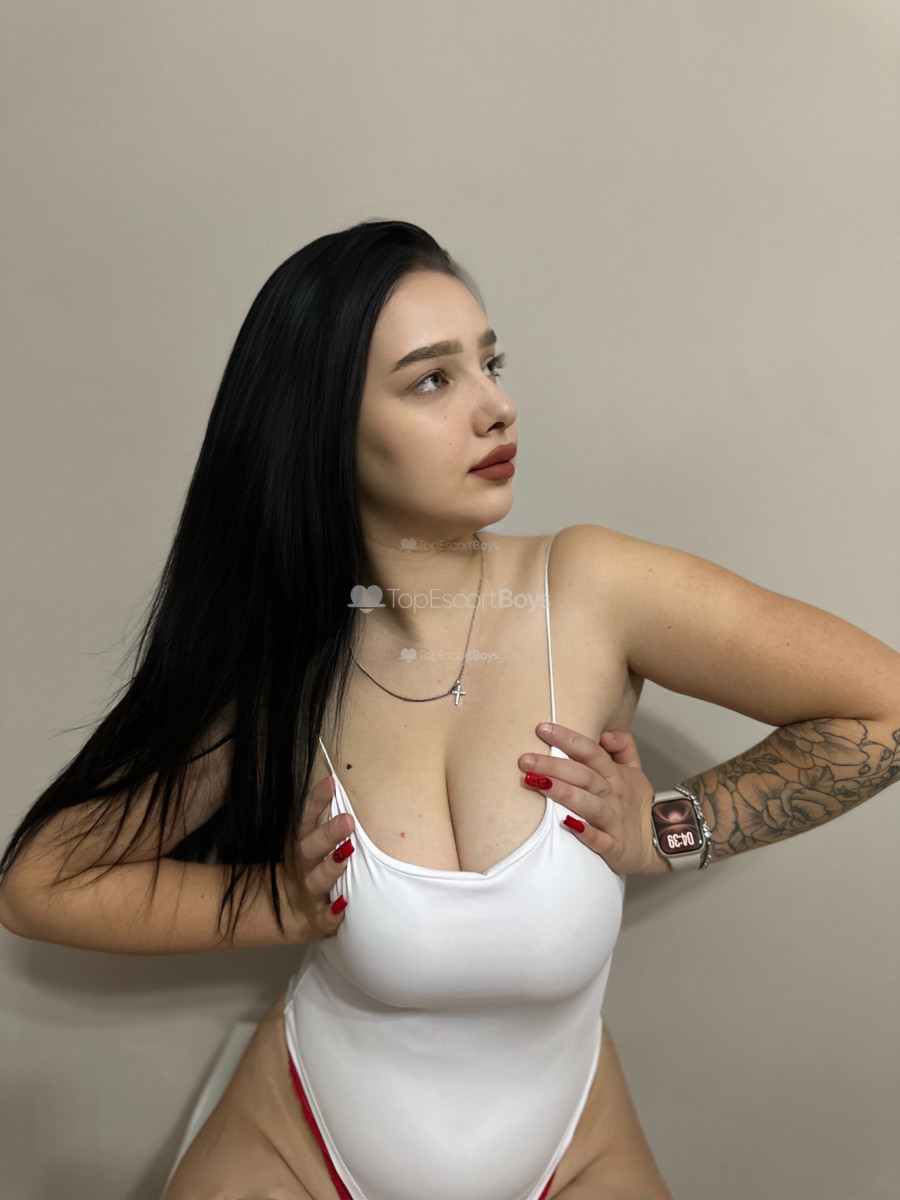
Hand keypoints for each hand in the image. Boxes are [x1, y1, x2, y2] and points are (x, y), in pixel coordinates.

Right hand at [279, 773, 355, 939]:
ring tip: (346, 856)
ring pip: (317, 879)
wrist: (286, 914)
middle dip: (328, 834)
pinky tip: (342, 906)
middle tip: (347, 820)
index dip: (316, 801)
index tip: (330, 783)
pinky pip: (323, 918)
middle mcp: (302, 866)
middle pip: (311, 847)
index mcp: (301, 845)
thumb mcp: (311, 847)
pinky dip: (331, 914)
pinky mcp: (314, 920)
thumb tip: (340, 789)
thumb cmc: (308, 873)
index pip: (306, 820)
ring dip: (330, 868)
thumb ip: (326, 825)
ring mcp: (307, 892)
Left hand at [518, 723, 670, 875]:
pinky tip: (568, 825)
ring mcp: (614, 821)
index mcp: (615, 775)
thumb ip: (623, 747)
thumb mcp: (635, 771)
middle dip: (554, 765)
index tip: (542, 729)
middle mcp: (613, 794)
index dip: (567, 738)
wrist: (663, 842)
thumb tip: (605, 732)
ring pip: (589, 804)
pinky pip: (600, 840)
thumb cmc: (637, 805)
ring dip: (565, 793)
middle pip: (584, 775)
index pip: (590, 751)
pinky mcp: (615, 847)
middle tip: (525, 759)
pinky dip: (586, 833)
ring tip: (538, 783)